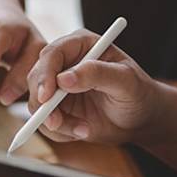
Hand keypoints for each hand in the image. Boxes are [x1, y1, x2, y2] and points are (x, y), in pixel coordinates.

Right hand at [26, 29, 162, 144]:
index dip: (45, 74)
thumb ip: (97, 74)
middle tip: (56, 123)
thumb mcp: (125, 81)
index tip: (47, 97)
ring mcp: (58, 86)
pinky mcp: (56, 107)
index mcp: (81, 45)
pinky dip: (60, 132)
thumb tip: (64, 79)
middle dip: (42, 103)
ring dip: (55, 122)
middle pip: (36, 78)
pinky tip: (83, 130)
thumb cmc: (138, 94)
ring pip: (37, 102)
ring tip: (84, 129)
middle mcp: (65, 63)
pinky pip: (44, 121)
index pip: (52, 54)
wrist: (140, 119)